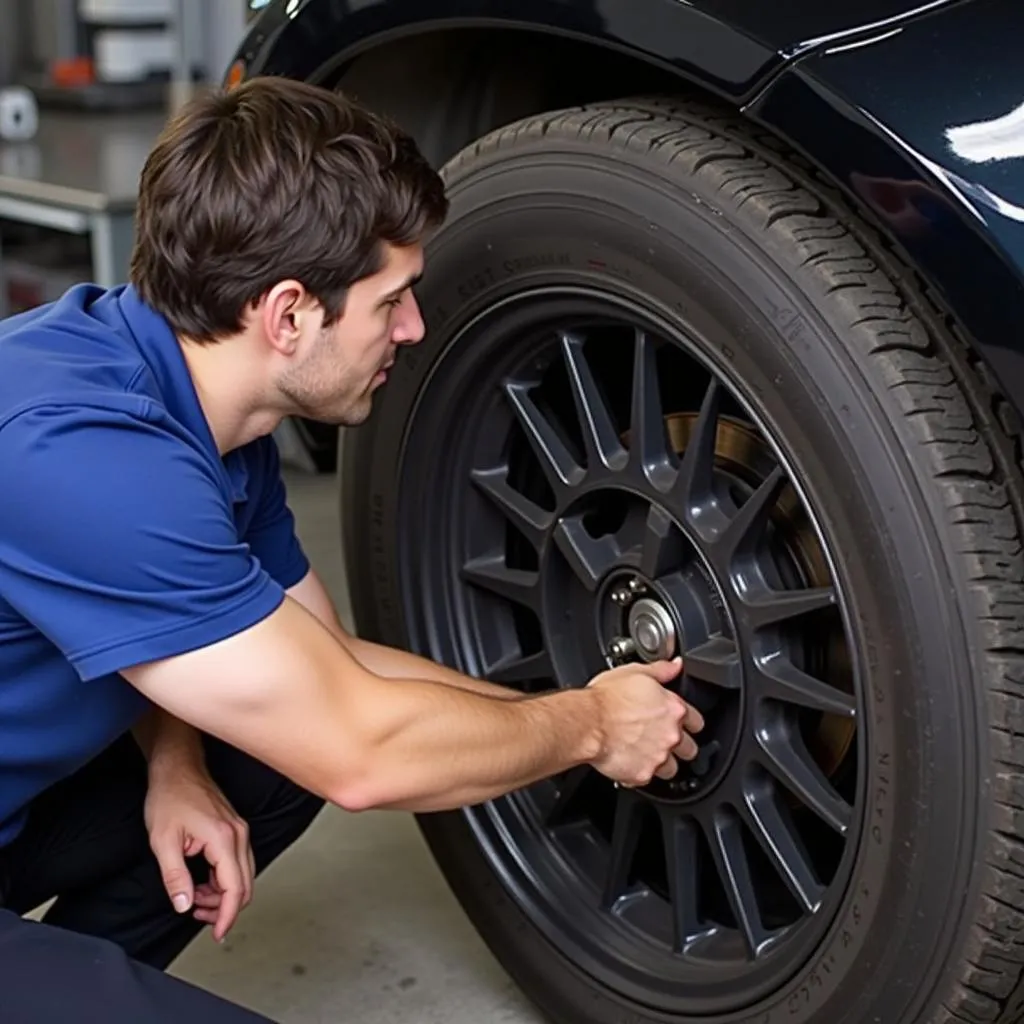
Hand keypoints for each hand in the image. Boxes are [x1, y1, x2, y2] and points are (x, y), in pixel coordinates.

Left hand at [144, 767, 254, 942]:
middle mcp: (238, 835)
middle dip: (225, 908)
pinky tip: (202, 883)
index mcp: (223, 839)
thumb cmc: (169, 797)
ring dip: (223, 894)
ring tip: (194, 899)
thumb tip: (184, 905)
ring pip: (243, 875)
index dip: (227, 916)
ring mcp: (239, 830)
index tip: (218, 934)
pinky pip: (237, 863)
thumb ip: (175, 877)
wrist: (177, 768)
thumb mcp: (163, 841)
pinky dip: (223, 880)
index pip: (235, 888)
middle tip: (199, 918)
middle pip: (245, 884)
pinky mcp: (234, 829)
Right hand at [587, 657, 703, 786]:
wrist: (586, 723)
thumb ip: (661, 670)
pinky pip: (647, 779)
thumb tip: (675, 665)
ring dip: (661, 762)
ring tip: (644, 754)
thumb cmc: (605, 699)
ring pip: (672, 769)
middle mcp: (671, 735)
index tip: (680, 723)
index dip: (688, 722)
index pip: (697, 722)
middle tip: (660, 740)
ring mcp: (658, 757)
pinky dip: (639, 772)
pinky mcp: (642, 774)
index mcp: (673, 709)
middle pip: (689, 749)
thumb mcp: (635, 672)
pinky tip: (629, 762)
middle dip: (678, 746)